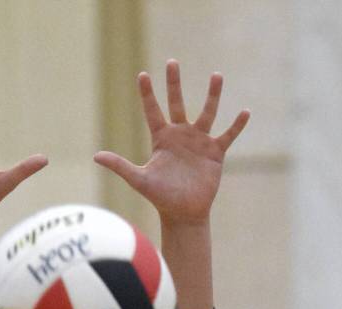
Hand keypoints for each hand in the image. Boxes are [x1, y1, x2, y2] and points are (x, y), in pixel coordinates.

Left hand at [94, 61, 249, 226]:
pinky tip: (245, 112)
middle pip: (177, 102)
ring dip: (212, 95)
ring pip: (207, 112)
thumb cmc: (161, 197)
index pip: (152, 110)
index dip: (147, 94)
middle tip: (172, 62)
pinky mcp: (215, 153)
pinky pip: (228, 135)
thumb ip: (120, 165)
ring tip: (217, 75)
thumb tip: (96, 156)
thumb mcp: (140, 179)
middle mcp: (180, 135)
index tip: (143, 75)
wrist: (184, 213)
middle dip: (174, 83)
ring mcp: (199, 142)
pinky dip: (237, 125)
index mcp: (161, 138)